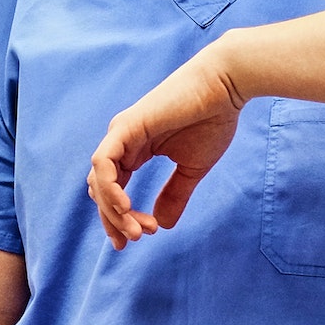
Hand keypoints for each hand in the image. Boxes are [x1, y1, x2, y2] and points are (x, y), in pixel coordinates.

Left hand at [87, 49, 245, 250]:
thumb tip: (162, 225)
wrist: (226, 86)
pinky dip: (109, 187)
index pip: (112, 190)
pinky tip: (126, 206)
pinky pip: (103, 163)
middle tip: (136, 238)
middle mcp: (121, 142)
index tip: (137, 238)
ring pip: (99, 180)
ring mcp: (120, 133)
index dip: (118, 219)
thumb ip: (175, 194)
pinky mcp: (126, 126)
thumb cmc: (212, 119)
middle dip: (114, 220)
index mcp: (134, 151)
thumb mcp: (192, 168)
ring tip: (136, 228)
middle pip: (101, 190)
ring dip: (113, 210)